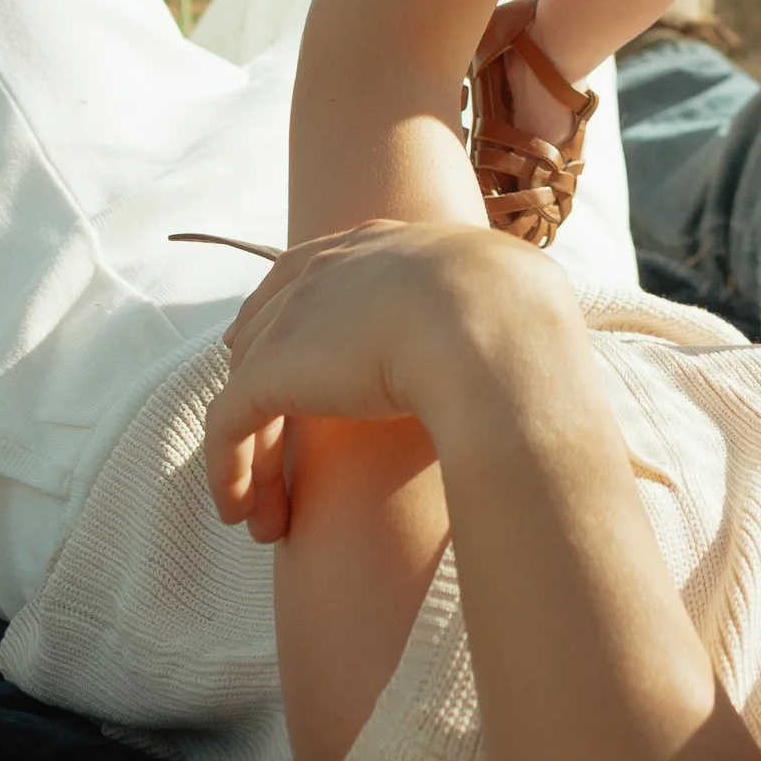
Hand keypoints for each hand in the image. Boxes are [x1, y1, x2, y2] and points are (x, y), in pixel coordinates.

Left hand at [204, 218, 501, 540]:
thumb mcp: (506, 298)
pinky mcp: (270, 370)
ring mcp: (293, 317)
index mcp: (381, 245)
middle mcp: (327, 269)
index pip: (308, 272)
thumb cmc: (519, 319)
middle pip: (267, 325)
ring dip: (251, 455)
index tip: (279, 356)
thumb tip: (533, 324)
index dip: (287, 315)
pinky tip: (241, 515)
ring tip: (262, 514)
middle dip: (259, 383)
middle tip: (266, 445)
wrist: (492, 328)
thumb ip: (493, 310)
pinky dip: (227, 474)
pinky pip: (228, 427)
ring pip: (248, 388)